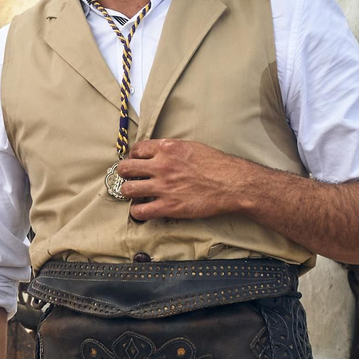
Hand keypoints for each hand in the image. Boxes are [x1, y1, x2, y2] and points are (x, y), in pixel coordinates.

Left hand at [116, 138, 252, 221]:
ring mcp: (163, 187)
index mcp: (167, 148)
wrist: (233, 183)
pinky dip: (137, 212)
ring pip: (127, 189)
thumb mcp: (191, 147)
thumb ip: (170, 149)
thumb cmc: (216, 164)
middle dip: (126, 174)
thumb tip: (157, 153)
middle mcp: (161, 165)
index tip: (136, 163)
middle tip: (132, 179)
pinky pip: (139, 211)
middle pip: (125, 168)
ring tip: (136, 195)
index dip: (133, 157)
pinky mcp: (168, 206)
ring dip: (129, 192)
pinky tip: (143, 210)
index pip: (136, 149)